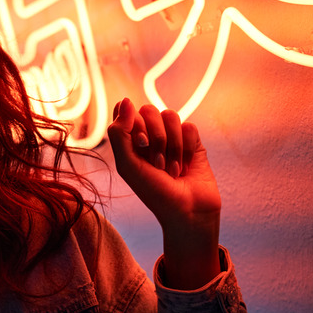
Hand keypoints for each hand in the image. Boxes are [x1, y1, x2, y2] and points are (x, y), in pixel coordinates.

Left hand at [107, 98, 220, 288]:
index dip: (133, 123)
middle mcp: (150, 135)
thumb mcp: (127, 165)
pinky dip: (186, 148)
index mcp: (129, 140)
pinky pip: (189, 126)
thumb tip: (126, 100)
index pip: (126, 110)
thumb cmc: (153, 193)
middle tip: (157, 163)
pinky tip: (186, 165)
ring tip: (171, 168)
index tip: (139, 145)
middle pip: (149, 110)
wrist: (187, 212)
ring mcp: (172, 137)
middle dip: (154, 137)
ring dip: (171, 145)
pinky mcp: (193, 142)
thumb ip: (119, 133)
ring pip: (170, 115)